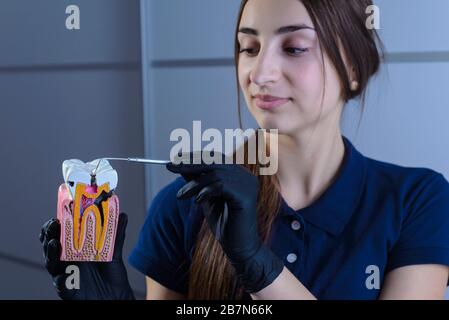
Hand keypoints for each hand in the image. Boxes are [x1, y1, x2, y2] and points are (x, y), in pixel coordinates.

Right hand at [39, 213, 134, 299]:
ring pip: (51, 262)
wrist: (114, 294)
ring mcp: (64, 273)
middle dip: (49, 234)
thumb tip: (123, 215)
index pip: (60, 233)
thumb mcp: (114, 252)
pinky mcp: (66, 289)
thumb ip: (116, 234)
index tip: (57, 215)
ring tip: (54, 243)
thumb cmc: (111, 272)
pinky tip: (64, 275)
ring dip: (50, 252)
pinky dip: (60, 279)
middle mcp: (66, 259)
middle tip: (53, 225)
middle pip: (50, 245)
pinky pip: (60, 283)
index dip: (55, 224)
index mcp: (75, 247)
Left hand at [166, 155, 282, 292]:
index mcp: (238, 174)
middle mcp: (246, 176)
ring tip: (181, 196)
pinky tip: (198, 202)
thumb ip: (197, 180)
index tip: (174, 158)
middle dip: (190, 163)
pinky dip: (205, 191)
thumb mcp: (205, 197)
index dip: (194, 156)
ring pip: (215, 174)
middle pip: (215, 161)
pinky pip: (221, 186)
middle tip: (170, 166)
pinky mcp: (246, 196)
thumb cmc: (223, 223)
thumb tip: (179, 164)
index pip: (215, 157)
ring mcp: (248, 184)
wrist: (238, 247)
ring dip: (194, 184)